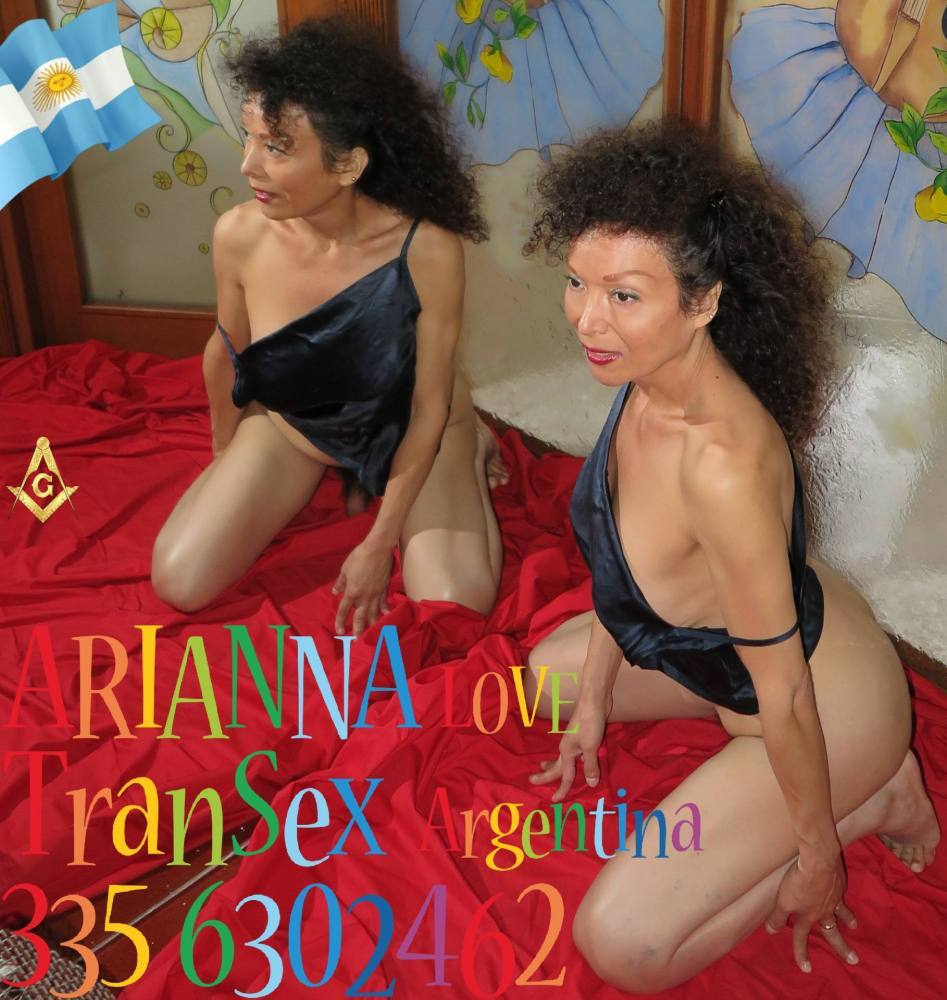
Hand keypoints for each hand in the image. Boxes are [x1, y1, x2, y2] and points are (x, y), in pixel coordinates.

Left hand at [332, 539, 392, 634]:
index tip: (338, 631)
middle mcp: (364, 596)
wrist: (378, 549)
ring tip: (373, 636)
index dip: (340, 621)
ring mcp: (376, 594)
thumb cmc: (359, 557)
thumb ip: (340, 583)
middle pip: (360, 617)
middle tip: (357, 642)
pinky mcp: (384, 589)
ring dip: (372, 626)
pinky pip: (384, 603)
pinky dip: (386, 611)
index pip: (344, 610)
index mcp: (352, 592)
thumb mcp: (345, 569)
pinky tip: (387, 617)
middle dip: (358, 630)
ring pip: (374, 614)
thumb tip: (335, 593)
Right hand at [529, 690, 611, 802]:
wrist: (593, 702)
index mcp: (566, 752)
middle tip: (532, 780)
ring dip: (553, 764)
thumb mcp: (591, 747)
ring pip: (562, 757)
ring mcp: (573, 741)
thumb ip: (591, 765)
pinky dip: (571, 758)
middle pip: (556, 766)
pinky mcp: (581, 736)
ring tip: (544, 767)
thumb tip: (590, 784)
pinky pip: (574, 752)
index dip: (562, 789)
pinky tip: (574, 757)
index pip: (565, 776)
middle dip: (545, 775)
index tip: (554, 800)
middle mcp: (567, 747)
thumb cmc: (589, 724)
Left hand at [765, 854, 858, 972]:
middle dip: (841, 948)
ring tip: (853, 927)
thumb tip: (771, 932)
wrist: (819, 860)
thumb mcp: (783, 900)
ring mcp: (833, 899)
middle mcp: (822, 911)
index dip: (800, 953)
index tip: (806, 969)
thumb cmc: (799, 882)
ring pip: (842, 915)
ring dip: (848, 921)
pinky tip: (844, 894)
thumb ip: (777, 917)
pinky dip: (844, 898)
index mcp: (807, 916)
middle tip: (853, 960)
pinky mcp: (839, 885)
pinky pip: (843, 896)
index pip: (801, 938)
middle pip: (832, 934)